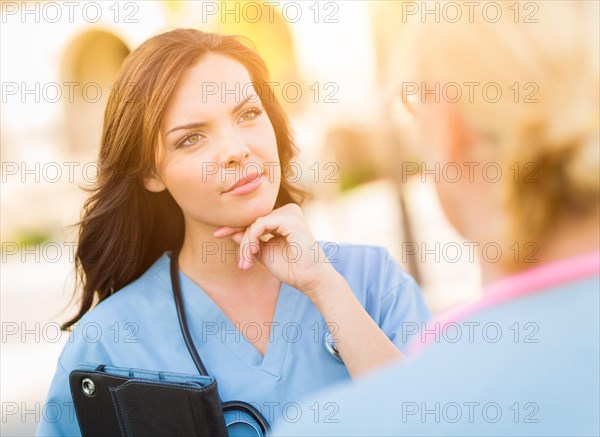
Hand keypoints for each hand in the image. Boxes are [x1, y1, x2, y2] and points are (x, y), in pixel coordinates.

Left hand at [213, 203, 337, 298]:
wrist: (309, 279)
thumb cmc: (291, 268)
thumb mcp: (264, 253)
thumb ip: (250, 241)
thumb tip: (231, 231)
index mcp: (284, 217)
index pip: (255, 219)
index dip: (235, 226)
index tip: (217, 234)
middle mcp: (288, 211)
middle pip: (253, 220)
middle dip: (241, 240)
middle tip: (241, 263)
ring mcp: (290, 212)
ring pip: (254, 223)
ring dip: (246, 244)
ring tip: (246, 263)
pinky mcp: (290, 218)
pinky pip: (260, 225)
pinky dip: (252, 239)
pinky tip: (252, 253)